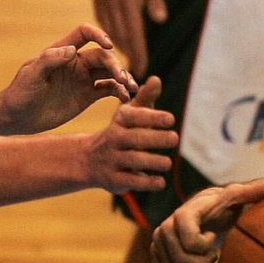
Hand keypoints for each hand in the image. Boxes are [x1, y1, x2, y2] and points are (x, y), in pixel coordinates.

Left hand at [0, 24, 136, 133]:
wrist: (17, 117)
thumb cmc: (20, 93)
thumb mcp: (31, 75)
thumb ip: (49, 60)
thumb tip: (71, 50)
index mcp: (62, 52)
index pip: (84, 33)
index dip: (98, 34)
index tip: (108, 45)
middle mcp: (76, 63)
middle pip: (103, 56)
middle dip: (116, 65)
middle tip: (123, 79)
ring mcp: (83, 79)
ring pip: (110, 72)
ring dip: (123, 77)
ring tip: (132, 89)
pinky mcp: (87, 96)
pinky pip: (109, 90)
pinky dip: (120, 92)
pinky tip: (126, 99)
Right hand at [84, 77, 178, 193]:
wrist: (88, 160)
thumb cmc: (120, 133)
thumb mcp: (129, 115)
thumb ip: (145, 99)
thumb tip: (156, 79)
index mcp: (119, 121)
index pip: (134, 116)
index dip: (152, 116)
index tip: (171, 119)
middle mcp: (113, 139)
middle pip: (134, 138)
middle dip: (155, 138)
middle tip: (175, 138)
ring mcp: (112, 160)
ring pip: (133, 160)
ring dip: (152, 161)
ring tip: (168, 163)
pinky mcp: (113, 180)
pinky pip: (130, 181)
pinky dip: (146, 183)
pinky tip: (161, 182)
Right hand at [92, 0, 166, 76]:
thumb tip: (160, 20)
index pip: (134, 33)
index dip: (139, 52)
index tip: (143, 68)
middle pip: (119, 35)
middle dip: (127, 54)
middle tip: (133, 72)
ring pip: (108, 26)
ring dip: (116, 44)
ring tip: (123, 59)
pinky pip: (101, 15)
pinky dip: (107, 28)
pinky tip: (112, 35)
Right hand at [150, 180, 263, 262]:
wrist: (204, 207)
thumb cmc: (221, 204)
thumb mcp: (234, 197)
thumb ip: (248, 193)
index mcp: (183, 215)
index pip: (190, 240)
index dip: (204, 245)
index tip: (213, 236)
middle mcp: (166, 228)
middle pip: (179, 258)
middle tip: (213, 256)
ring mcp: (160, 243)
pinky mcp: (159, 255)